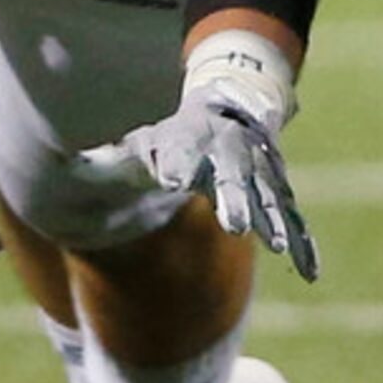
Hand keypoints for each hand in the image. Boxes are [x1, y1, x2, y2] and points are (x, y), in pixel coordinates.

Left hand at [81, 84, 317, 281]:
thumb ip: (111, 160)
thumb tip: (72, 168)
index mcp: (189, 140)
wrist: (231, 109)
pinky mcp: (280, 193)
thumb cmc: (174, 136)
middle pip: (232, 178)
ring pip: (270, 199)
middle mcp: (228, 155)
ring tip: (279, 248)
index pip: (179, 153)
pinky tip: (310, 273)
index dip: (175, 165)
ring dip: (275, 223)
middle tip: (235, 224)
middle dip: (235, 199)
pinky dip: (305, 244)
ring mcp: (260, 174)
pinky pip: (294, 220)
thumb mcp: (139, 142)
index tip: (171, 179)